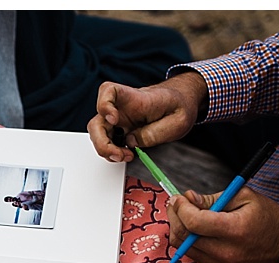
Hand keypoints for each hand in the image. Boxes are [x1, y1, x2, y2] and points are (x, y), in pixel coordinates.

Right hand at [87, 71, 208, 162]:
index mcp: (135, 98)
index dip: (104, 105)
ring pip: (98, 134)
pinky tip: (125, 154)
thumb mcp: (178, 121)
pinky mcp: (120, 129)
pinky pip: (107, 141)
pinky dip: (112, 151)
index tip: (113, 119)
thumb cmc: (179, 105)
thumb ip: (155, 133)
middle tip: (119, 154)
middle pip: (97, 121)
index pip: (109, 91)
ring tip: (126, 156)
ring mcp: (119, 119)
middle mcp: (121, 108)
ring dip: (107, 150)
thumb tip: (132, 142)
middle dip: (102, 142)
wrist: (180, 104)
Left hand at [167, 187, 278, 262]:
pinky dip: (186, 238)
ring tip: (183, 212)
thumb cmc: (267, 217)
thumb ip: (212, 198)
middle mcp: (224, 251)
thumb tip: (188, 198)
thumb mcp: (244, 197)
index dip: (181, 208)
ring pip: (182, 247)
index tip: (178, 197)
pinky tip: (192, 226)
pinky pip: (191, 253)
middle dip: (174, 216)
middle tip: (176, 202)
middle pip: (183, 236)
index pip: (194, 222)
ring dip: (177, 228)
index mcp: (234, 230)